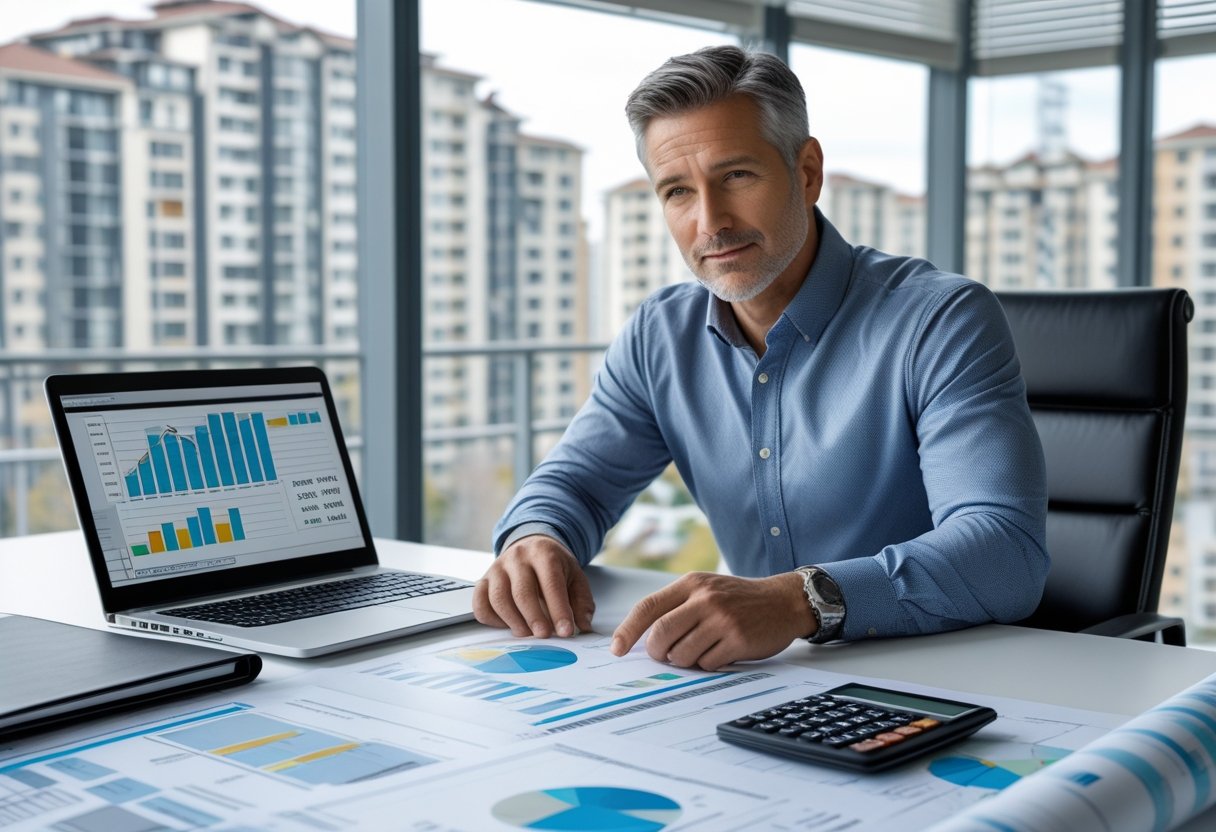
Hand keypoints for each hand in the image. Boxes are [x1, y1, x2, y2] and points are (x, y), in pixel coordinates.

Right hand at [473, 535, 594, 637]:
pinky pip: (480, 602)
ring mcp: (498, 568)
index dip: (559, 610)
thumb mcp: (575, 576)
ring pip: (498, 598)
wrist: (531, 545)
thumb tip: (583, 625)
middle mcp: (518, 558)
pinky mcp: (484, 579)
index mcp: (544, 554)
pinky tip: (506, 625)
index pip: (551, 584)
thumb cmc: (554, 565)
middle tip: (544, 635)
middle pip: (522, 592)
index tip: (566, 631)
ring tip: (527, 633)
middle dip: (534, 618)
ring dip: (513, 621)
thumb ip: (582, 601)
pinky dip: (491, 618)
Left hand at [610, 572, 815, 670]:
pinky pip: (706, 664)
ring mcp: (722, 619)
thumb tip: (643, 638)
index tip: (617, 649)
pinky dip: (708, 665)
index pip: (648, 607)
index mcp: (691, 584)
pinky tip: (720, 653)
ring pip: (682, 654)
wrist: (783, 601)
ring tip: (701, 650)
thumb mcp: (706, 589)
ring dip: (685, 660)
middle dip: (658, 653)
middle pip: (660, 635)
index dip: (628, 631)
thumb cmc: (739, 599)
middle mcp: (704, 599)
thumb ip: (677, 607)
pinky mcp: (737, 640)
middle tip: (666, 656)